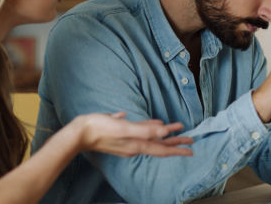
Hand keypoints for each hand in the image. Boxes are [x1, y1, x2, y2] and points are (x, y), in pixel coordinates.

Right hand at [72, 112, 193, 156]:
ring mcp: (126, 140)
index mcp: (136, 144)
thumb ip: (144, 130)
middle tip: (190, 138)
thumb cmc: (99, 129)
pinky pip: (138, 131)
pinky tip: (148, 122)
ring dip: (163, 134)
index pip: (162, 148)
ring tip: (174, 129)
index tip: (192, 148)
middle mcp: (133, 145)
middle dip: (175, 141)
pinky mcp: (119, 133)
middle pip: (159, 144)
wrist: (78, 133)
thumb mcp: (124, 128)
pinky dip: (147, 127)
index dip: (178, 148)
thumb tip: (164, 132)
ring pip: (150, 137)